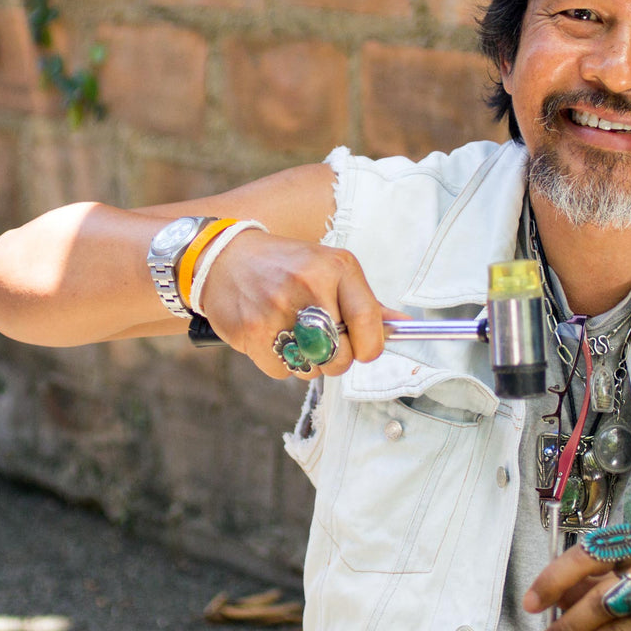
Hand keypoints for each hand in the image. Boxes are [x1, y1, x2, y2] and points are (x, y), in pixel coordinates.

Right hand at [196, 227, 401, 379]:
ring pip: (312, 369)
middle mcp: (310, 285)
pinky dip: (280, 363)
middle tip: (324, 344)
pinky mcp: (253, 331)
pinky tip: (272, 336)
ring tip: (293, 334)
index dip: (371, 347)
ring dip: (307, 362)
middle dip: (337, 359)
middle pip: (341, 356)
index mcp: (337, 267)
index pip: (369, 322)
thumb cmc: (287, 267)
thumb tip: (406, 327)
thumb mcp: (330, 269)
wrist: (224, 258)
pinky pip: (282, 372)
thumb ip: (366, 302)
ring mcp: (278, 309)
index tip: (365, 349)